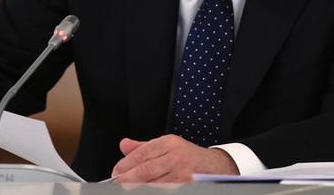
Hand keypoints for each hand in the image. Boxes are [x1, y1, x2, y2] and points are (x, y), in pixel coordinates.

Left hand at [111, 134, 237, 181]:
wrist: (217, 167)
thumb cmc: (190, 157)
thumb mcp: (168, 146)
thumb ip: (144, 147)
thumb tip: (124, 145)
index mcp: (169, 143)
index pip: (141, 154)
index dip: (125, 165)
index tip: (116, 172)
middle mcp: (176, 156)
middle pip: (145, 170)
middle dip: (128, 179)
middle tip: (117, 183)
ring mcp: (182, 173)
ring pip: (153, 184)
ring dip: (138, 187)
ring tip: (129, 188)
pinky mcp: (187, 186)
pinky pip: (164, 190)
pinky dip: (152, 190)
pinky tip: (146, 190)